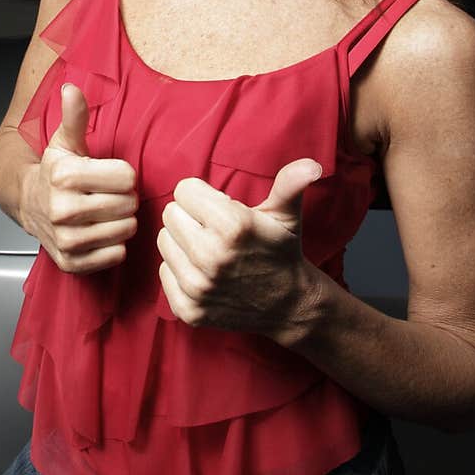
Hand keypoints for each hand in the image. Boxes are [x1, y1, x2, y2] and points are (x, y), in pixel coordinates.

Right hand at [20, 83, 137, 273]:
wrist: (28, 204)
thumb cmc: (54, 173)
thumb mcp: (64, 142)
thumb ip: (74, 116)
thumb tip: (71, 89)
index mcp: (64, 176)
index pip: (127, 177)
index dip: (122, 175)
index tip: (107, 176)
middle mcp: (63, 210)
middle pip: (128, 204)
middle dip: (123, 198)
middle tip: (106, 195)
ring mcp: (67, 239)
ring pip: (125, 230)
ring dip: (120, 222)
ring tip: (103, 213)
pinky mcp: (72, 262)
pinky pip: (116, 255)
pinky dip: (113, 245)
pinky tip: (99, 233)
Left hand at [157, 159, 323, 340]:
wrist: (288, 305)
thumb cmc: (281, 251)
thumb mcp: (285, 215)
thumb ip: (290, 184)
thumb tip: (311, 165)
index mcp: (232, 226)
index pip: (183, 190)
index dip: (201, 196)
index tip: (218, 209)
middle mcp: (210, 256)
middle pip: (170, 213)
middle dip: (189, 216)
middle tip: (212, 229)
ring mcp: (197, 287)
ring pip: (164, 241)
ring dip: (182, 242)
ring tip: (208, 248)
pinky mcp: (188, 309)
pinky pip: (163, 272)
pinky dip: (178, 270)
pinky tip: (202, 271)